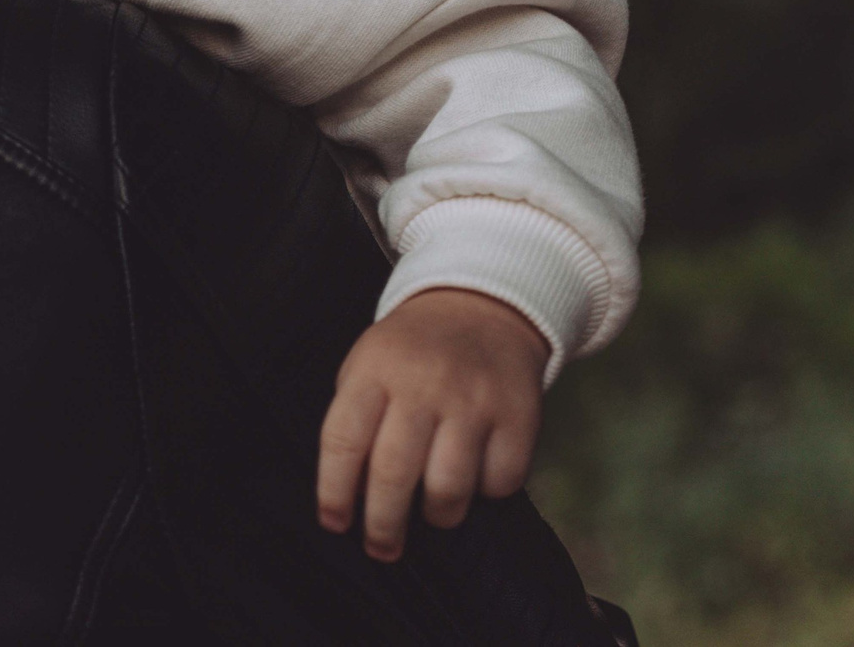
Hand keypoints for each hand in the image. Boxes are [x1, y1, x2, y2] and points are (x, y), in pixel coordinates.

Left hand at [316, 287, 550, 561]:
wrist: (482, 305)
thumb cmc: (412, 352)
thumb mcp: (369, 363)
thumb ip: (356, 418)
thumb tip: (347, 498)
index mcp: (376, 369)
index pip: (343, 440)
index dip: (334, 492)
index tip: (334, 524)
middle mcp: (423, 383)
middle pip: (394, 472)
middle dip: (383, 524)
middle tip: (381, 548)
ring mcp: (474, 398)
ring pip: (449, 487)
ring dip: (437, 515)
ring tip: (432, 514)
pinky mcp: (519, 414)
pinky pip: (500, 481)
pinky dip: (487, 493)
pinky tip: (476, 480)